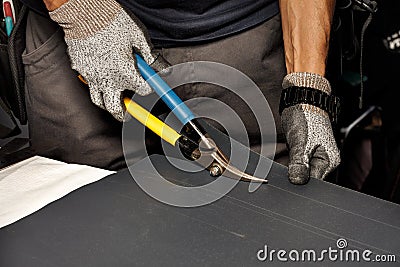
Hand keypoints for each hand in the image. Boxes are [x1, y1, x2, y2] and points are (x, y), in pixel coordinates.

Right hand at [49, 0, 168, 120]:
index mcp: (125, 72)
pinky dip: (95, 86)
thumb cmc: (111, 21)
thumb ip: (149, 55)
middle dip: (124, 115)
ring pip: (98, 100)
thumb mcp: (138, 36)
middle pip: (115, 108)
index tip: (150, 87)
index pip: (142, 90)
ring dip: (107, 104)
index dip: (149, 89)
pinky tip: (100, 80)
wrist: (85, 12)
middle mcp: (108, 78)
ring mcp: (92, 75)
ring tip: (113, 104)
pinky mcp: (81, 69)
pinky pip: (88, 83)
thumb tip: (158, 65)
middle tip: (129, 116)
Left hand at [281, 73, 339, 184]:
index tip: (290, 182)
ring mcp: (314, 157)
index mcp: (329, 160)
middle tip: (286, 171)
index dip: (302, 184)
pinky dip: (290, 164)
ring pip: (301, 172)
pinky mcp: (305, 153)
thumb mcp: (301, 142)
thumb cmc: (305, 116)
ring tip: (287, 160)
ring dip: (292, 171)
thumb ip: (299, 162)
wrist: (302, 100)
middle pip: (309, 179)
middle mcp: (324, 161)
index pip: (315, 182)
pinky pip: (297, 165)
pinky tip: (285, 159)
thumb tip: (298, 181)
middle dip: (296, 178)